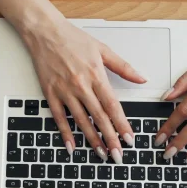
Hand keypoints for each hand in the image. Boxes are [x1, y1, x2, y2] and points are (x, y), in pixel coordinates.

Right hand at [22, 16, 145, 162]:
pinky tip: (72, 146)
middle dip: (110, 138)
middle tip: (118, 155)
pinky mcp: (50, 93)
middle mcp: (81, 85)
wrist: (45, 32)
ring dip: (91, 139)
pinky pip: (59, 117)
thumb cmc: (73, 39)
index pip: (112, 105)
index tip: (129, 139)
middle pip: (98, 117)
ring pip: (80, 120)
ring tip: (101, 154)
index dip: (121, 124)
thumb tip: (141, 78)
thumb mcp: (103, 49)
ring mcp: (64, 91)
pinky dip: (65, 133)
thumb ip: (123, 67)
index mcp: (96, 75)